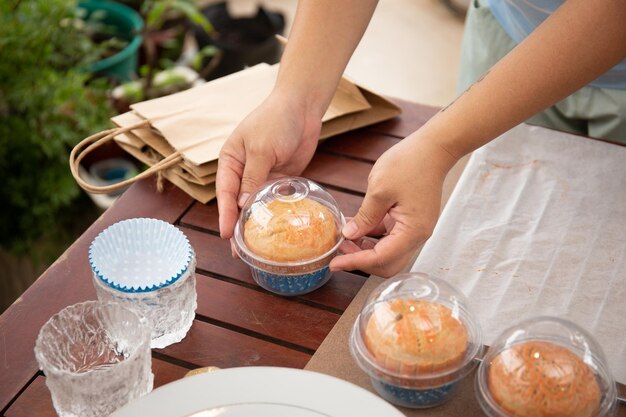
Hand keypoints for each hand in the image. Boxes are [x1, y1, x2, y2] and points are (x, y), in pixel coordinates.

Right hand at [217, 91, 321, 238]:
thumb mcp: (261, 149)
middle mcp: (244, 170)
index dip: (225, 215)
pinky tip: (277, 230)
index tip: (225, 235)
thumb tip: (242, 204)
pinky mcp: (281, 177)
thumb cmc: (275, 121)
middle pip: (238, 202)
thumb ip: (253, 178)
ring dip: (257, 223)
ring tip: (257, 248)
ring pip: (257, 204)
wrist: (302, 106)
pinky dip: (276, 214)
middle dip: (239, 225)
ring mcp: (262, 175)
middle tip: (239, 251)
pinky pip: (276, 200)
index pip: (225, 192)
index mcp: (230, 160)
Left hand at [329, 135, 457, 276]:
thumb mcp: (379, 190)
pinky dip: (372, 237)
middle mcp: (417, 236)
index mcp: (412, 231)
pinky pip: (390, 237)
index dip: (355, 262)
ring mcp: (415, 229)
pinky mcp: (411, 221)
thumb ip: (364, 217)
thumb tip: (349, 235)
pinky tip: (355, 227)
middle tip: (339, 251)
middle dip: (361, 260)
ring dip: (365, 249)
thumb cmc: (409, 163)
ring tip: (344, 239)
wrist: (433, 148)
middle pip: (387, 263)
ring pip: (387, 252)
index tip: (334, 263)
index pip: (381, 258)